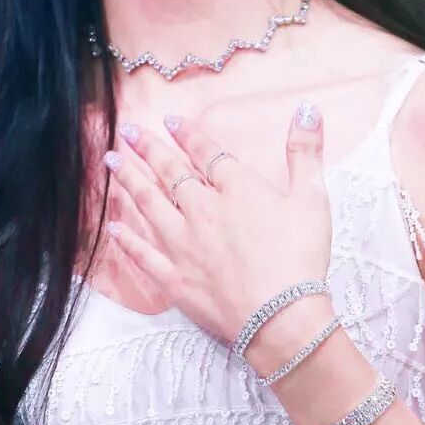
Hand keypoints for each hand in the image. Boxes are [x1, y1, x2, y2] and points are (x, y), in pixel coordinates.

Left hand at [106, 102, 331, 348]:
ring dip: (128, 181)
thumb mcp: (312, 197)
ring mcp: (184, 245)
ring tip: (111, 162)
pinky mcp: (175, 279)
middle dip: (147, 149)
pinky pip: (144, 255)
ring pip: (149, 205)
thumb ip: (305, 151)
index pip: (206, 153)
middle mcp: (202, 211)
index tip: (167, 119)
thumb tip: (307, 108)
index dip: (186, 134)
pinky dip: (127, 240)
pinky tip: (113, 227)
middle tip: (126, 131)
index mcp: (235, 189)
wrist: (281, 316)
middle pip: (170, 173)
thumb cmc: (300, 257)